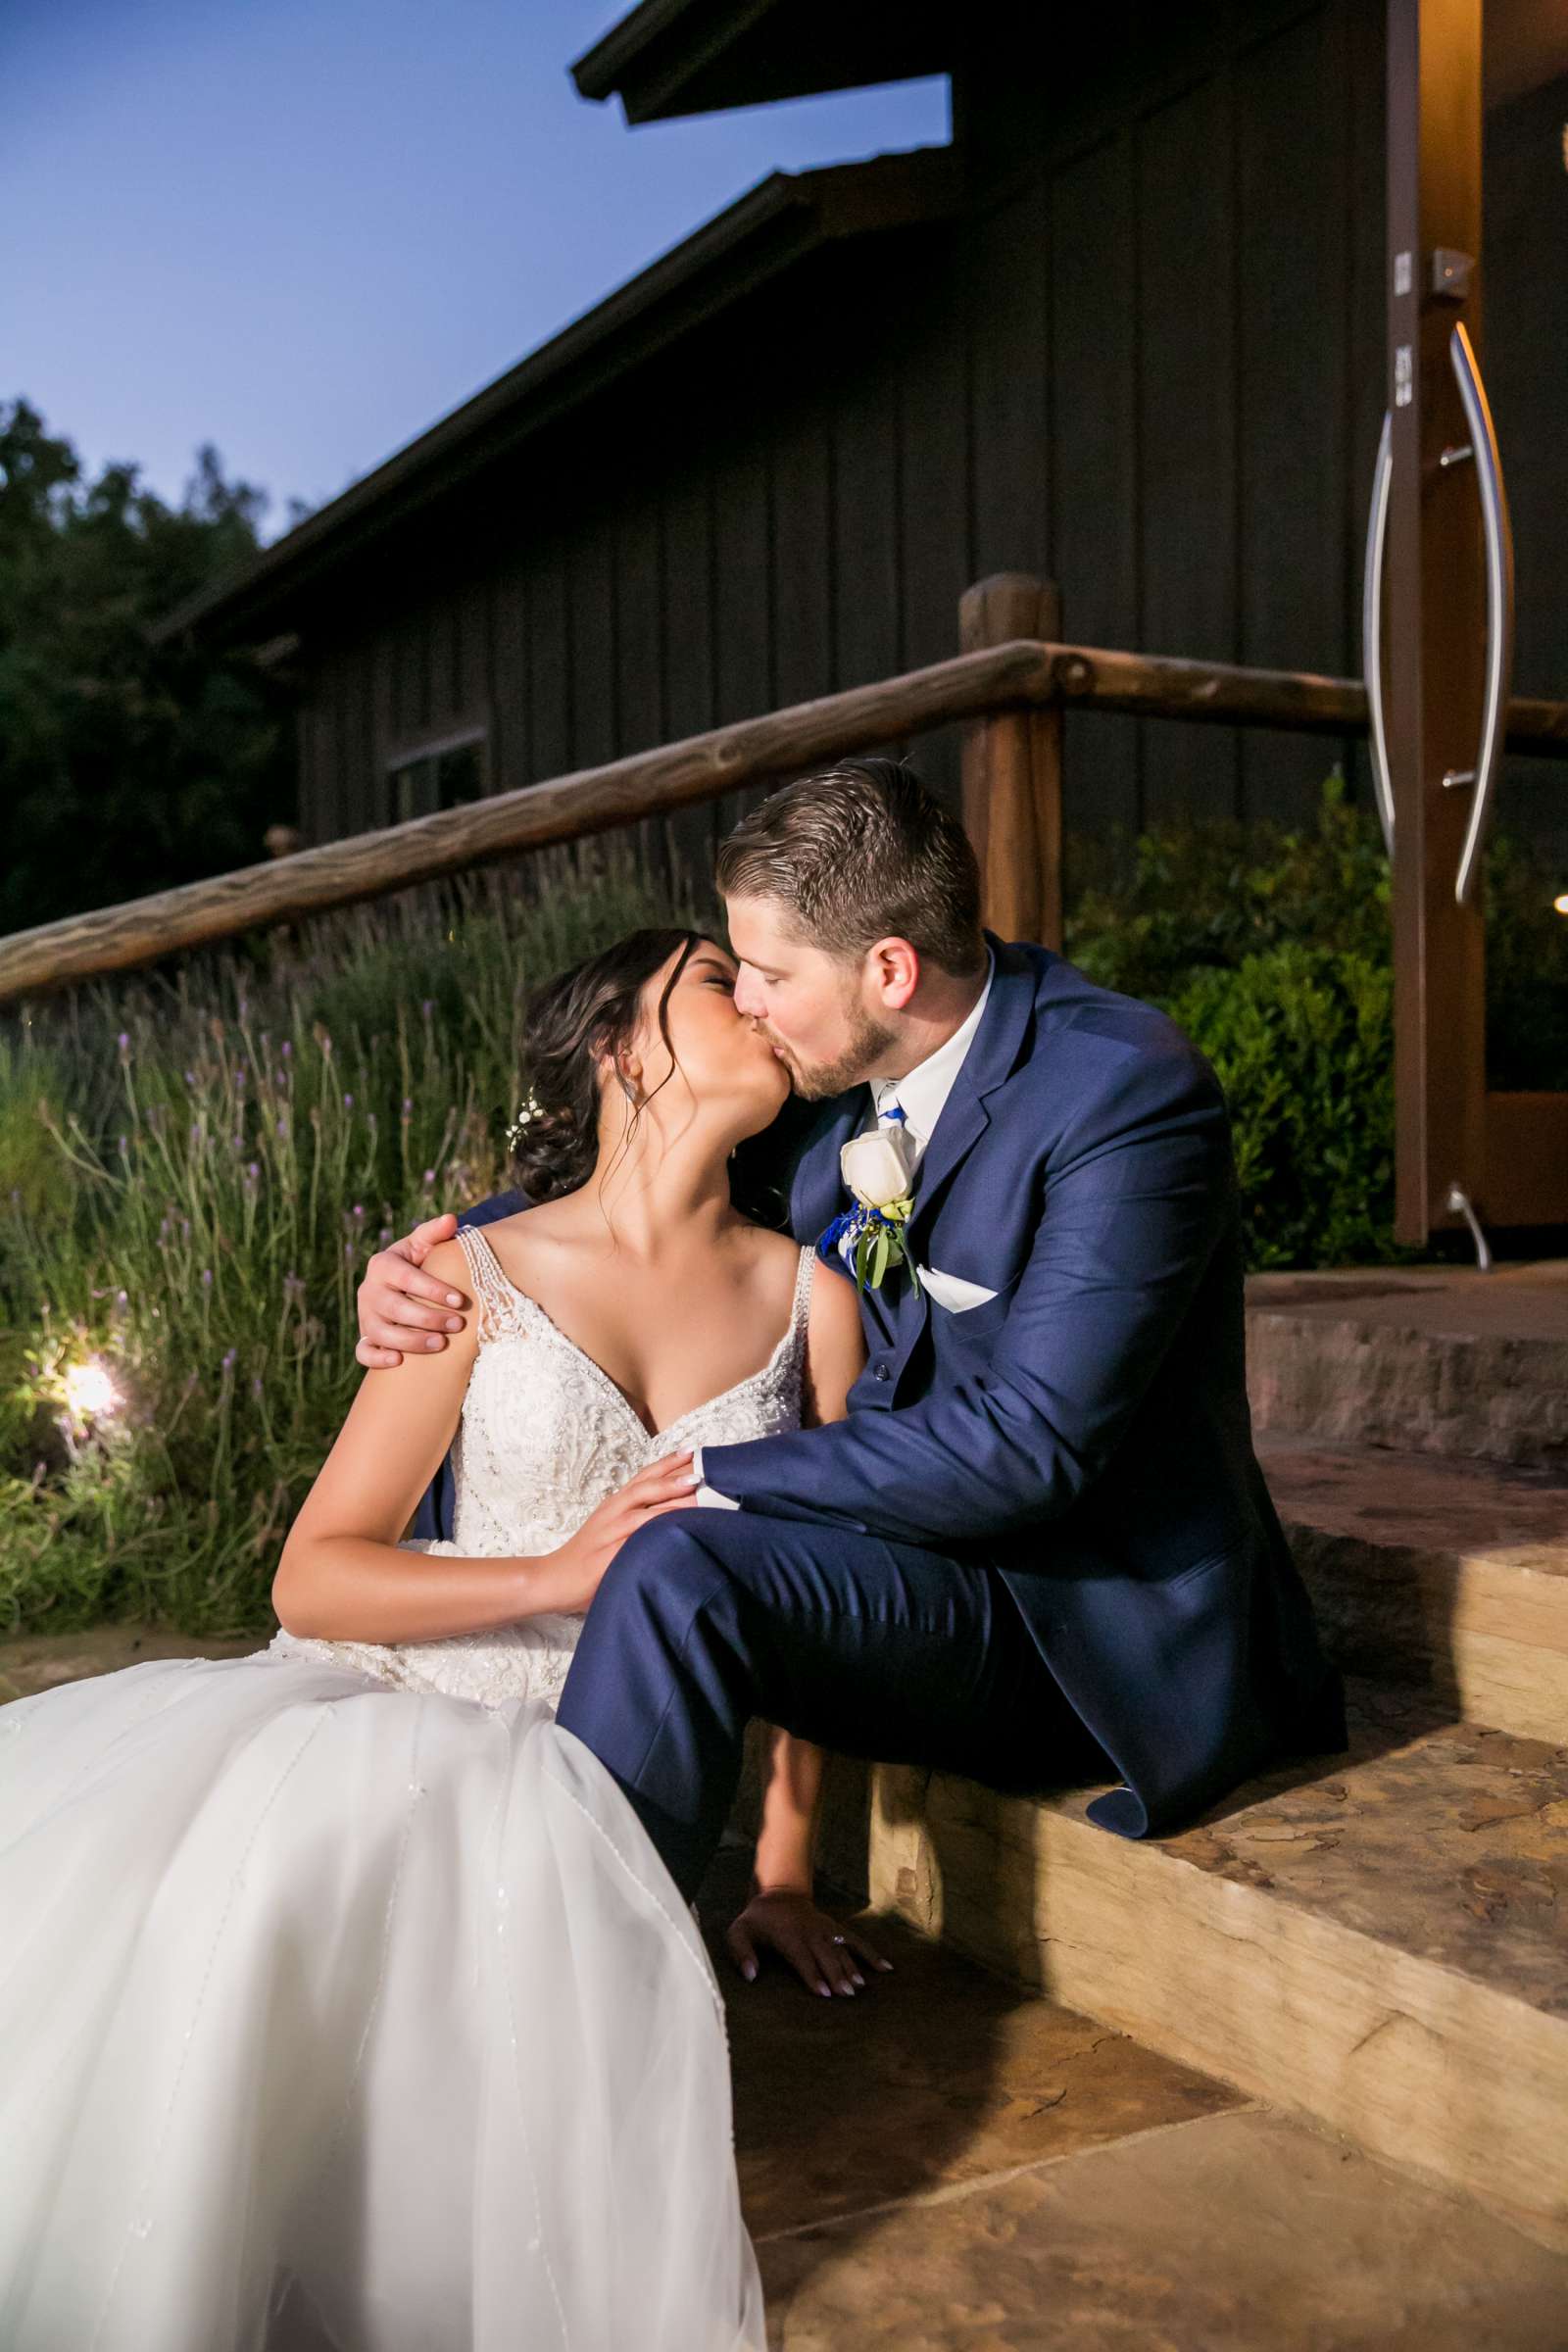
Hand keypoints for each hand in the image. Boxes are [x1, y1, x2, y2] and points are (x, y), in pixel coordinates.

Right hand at [356, 1213, 470, 1368]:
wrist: (401, 1287)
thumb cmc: (419, 1263)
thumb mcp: (424, 1245)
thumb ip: (436, 1233)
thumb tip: (451, 1219)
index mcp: (382, 1265)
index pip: (406, 1277)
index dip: (432, 1289)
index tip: (459, 1300)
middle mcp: (368, 1290)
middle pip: (394, 1308)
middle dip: (427, 1318)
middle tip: (457, 1324)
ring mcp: (365, 1316)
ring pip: (380, 1332)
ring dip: (410, 1341)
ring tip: (441, 1344)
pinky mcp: (365, 1337)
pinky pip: (363, 1352)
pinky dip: (377, 1359)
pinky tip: (399, 1361)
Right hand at [543, 1452, 701, 1612]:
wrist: (554, 1579)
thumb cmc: (590, 1556)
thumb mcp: (614, 1530)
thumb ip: (638, 1520)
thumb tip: (676, 1512)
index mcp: (615, 1504)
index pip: (644, 1477)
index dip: (667, 1463)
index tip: (693, 1449)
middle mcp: (612, 1512)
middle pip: (644, 1487)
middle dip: (672, 1476)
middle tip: (700, 1468)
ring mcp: (607, 1533)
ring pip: (640, 1511)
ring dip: (667, 1501)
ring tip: (692, 1493)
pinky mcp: (605, 1556)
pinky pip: (631, 1542)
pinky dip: (650, 1534)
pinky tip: (670, 1532)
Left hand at [725, 1888, 892, 1998]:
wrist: (779, 1894)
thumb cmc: (756, 1920)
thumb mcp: (738, 1932)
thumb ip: (741, 1953)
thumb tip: (750, 1977)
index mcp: (788, 1936)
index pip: (802, 1958)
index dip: (813, 1976)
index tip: (824, 1993)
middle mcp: (810, 1932)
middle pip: (826, 1956)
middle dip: (836, 1976)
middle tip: (847, 1995)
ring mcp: (825, 1929)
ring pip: (841, 1950)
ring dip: (852, 1968)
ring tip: (860, 1987)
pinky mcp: (835, 1929)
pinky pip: (856, 1941)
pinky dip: (871, 1953)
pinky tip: (885, 1968)